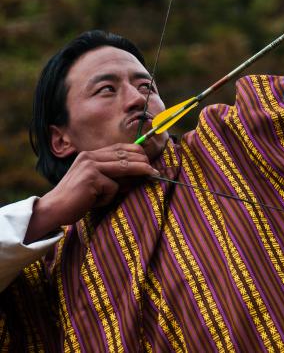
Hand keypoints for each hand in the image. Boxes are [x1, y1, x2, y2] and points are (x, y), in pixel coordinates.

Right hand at [25, 143, 158, 242]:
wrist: (54, 209)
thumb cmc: (78, 199)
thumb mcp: (97, 183)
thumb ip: (113, 176)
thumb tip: (139, 174)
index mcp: (90, 155)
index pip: (119, 148)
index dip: (136, 153)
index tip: (149, 160)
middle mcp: (89, 156)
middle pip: (124, 155)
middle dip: (142, 162)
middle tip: (155, 170)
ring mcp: (90, 166)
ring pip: (124, 166)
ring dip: (140, 171)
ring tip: (153, 174)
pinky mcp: (91, 178)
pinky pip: (113, 187)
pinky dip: (108, 198)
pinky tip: (95, 202)